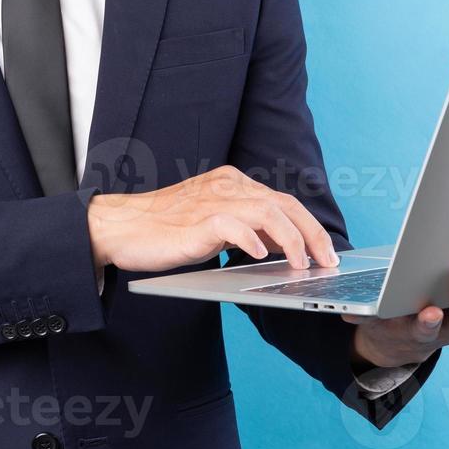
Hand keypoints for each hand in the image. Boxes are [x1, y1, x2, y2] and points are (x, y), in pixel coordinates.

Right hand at [87, 165, 339, 276]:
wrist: (120, 227)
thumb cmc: (165, 229)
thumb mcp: (214, 223)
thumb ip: (246, 228)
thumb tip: (283, 246)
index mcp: (232, 183)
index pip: (283, 201)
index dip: (309, 226)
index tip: (326, 251)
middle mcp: (227, 186)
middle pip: (284, 204)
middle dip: (312, 234)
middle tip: (328, 261)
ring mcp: (213, 200)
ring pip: (268, 212)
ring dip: (292, 241)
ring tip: (301, 265)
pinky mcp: (198, 220)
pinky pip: (234, 225)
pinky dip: (252, 241)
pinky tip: (261, 257)